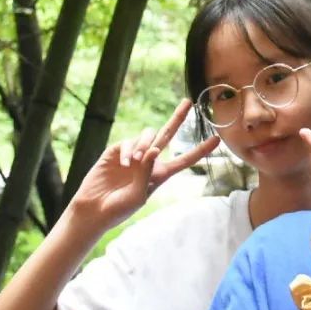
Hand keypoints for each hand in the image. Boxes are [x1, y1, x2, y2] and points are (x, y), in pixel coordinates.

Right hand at [71, 99, 220, 231]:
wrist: (93, 208)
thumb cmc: (119, 208)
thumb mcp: (138, 195)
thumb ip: (148, 172)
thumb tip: (155, 149)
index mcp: (160, 174)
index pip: (185, 159)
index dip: (200, 149)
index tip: (217, 139)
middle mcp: (149, 161)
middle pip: (168, 134)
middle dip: (178, 118)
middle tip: (189, 102)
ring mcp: (133, 154)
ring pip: (148, 135)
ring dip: (145, 143)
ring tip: (135, 161)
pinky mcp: (117, 150)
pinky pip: (128, 141)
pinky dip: (128, 150)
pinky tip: (124, 164)